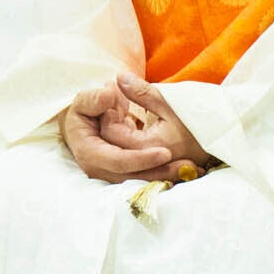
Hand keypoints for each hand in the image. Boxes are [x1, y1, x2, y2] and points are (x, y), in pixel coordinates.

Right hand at [59, 78, 184, 185]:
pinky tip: (187, 170)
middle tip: (190, 165)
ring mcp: (112, 175)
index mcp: (90, 153)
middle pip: (135, 177)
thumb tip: (110, 92)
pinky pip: (146, 178)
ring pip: (143, 181)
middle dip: (162, 172)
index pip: (119, 161)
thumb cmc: (84, 111)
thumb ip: (95, 98)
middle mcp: (100, 170)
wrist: (80, 125)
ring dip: (168, 175)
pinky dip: (165, 174)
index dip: (140, 158)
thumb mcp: (85, 102)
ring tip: (193, 168)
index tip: (166, 152)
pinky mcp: (124, 174)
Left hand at [112, 75, 210, 171]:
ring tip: (121, 103)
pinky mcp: (154, 159)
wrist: (225, 135)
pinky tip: (131, 115)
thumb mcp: (170, 101)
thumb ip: (141, 92)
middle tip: (114, 95)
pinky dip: (126, 132)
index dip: (107, 112)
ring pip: (119, 147)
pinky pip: (130, 149)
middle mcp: (146, 160)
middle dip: (109, 118)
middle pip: (111, 142)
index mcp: (148, 147)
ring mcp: (150, 162)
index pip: (111, 133)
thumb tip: (118, 77)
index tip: (112, 92)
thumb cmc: (200, 117)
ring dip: (117, 125)